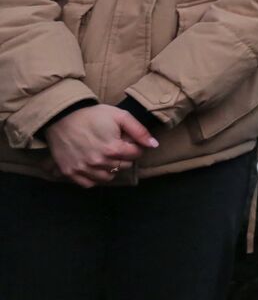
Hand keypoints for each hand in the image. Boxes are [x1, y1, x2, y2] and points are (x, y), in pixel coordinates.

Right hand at [44, 105, 158, 187]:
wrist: (61, 118)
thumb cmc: (92, 115)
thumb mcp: (119, 116)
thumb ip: (139, 131)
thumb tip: (154, 145)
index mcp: (113, 148)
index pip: (135, 154)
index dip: (134, 146)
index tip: (127, 140)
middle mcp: (98, 162)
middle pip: (123, 166)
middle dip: (124, 156)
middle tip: (115, 146)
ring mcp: (83, 169)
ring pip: (108, 177)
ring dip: (111, 168)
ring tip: (106, 155)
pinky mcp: (70, 173)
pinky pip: (89, 183)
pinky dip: (94, 177)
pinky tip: (94, 166)